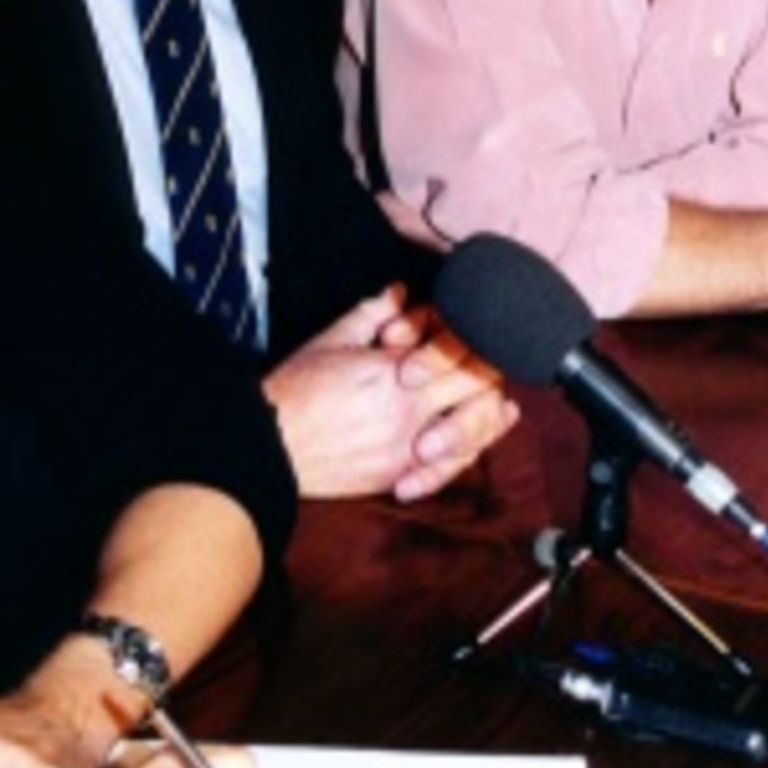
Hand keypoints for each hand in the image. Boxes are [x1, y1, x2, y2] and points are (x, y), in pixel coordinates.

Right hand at [263, 289, 516, 499]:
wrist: (268, 445)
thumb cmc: (294, 389)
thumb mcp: (331, 339)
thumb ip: (373, 312)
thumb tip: (402, 292)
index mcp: (393, 371)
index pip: (460, 350)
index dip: (472, 337)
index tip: (471, 331)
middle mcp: (408, 412)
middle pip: (478, 390)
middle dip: (488, 373)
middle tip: (490, 365)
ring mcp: (406, 449)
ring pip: (474, 434)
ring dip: (490, 418)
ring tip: (500, 406)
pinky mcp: (398, 475)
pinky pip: (447, 470)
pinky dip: (466, 456)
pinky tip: (479, 444)